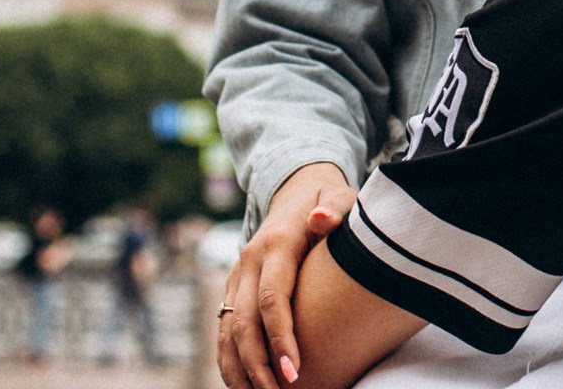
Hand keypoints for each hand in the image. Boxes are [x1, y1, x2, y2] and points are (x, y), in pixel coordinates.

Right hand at [221, 162, 356, 388]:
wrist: (297, 192)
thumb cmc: (328, 203)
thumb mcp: (338, 195)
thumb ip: (336, 206)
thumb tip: (322, 219)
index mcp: (276, 244)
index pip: (272, 298)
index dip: (280, 337)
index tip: (296, 372)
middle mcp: (249, 262)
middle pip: (243, 322)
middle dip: (259, 364)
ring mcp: (237, 277)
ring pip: (227, 331)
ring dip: (240, 370)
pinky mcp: (233, 289)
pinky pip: (224, 330)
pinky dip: (231, 361)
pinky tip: (246, 386)